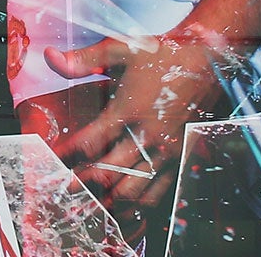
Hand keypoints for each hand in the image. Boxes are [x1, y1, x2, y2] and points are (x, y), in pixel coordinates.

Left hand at [49, 30, 231, 208]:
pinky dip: (142, 205)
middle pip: (109, 173)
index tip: (52, 161)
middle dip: (83, 185)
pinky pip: (161, 191)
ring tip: (92, 207)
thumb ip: (83, 59)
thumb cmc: (162, 52)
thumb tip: (51, 58)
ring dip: (111, 202)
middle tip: (66, 193)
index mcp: (127, 110)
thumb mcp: (119, 48)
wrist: (209, 57)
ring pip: (135, 190)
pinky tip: (128, 211)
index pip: (90, 143)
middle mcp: (147, 136)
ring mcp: (167, 150)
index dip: (67, 156)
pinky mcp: (182, 157)